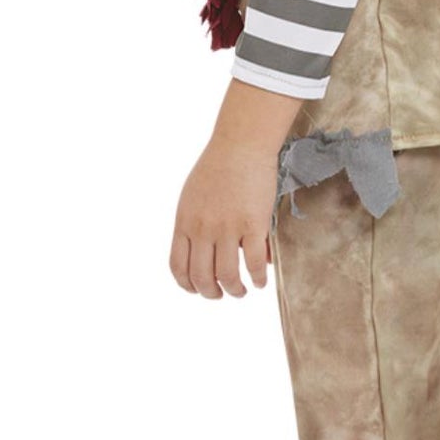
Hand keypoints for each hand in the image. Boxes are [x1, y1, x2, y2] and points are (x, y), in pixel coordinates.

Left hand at [170, 134, 276, 297]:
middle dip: (211, 293)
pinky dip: (258, 278)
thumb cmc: (218, 166)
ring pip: (227, 276)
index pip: (178, 267)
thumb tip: (208, 250)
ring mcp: (227, 228)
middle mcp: (202, 229)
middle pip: (202, 277)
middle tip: (221, 295)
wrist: (240, 144)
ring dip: (235, 290)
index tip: (197, 289)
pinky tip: (261, 279)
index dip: (187, 285)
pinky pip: (254, 263)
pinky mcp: (253, 225)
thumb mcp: (192, 196)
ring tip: (242, 290)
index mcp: (184, 222)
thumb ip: (194, 224)